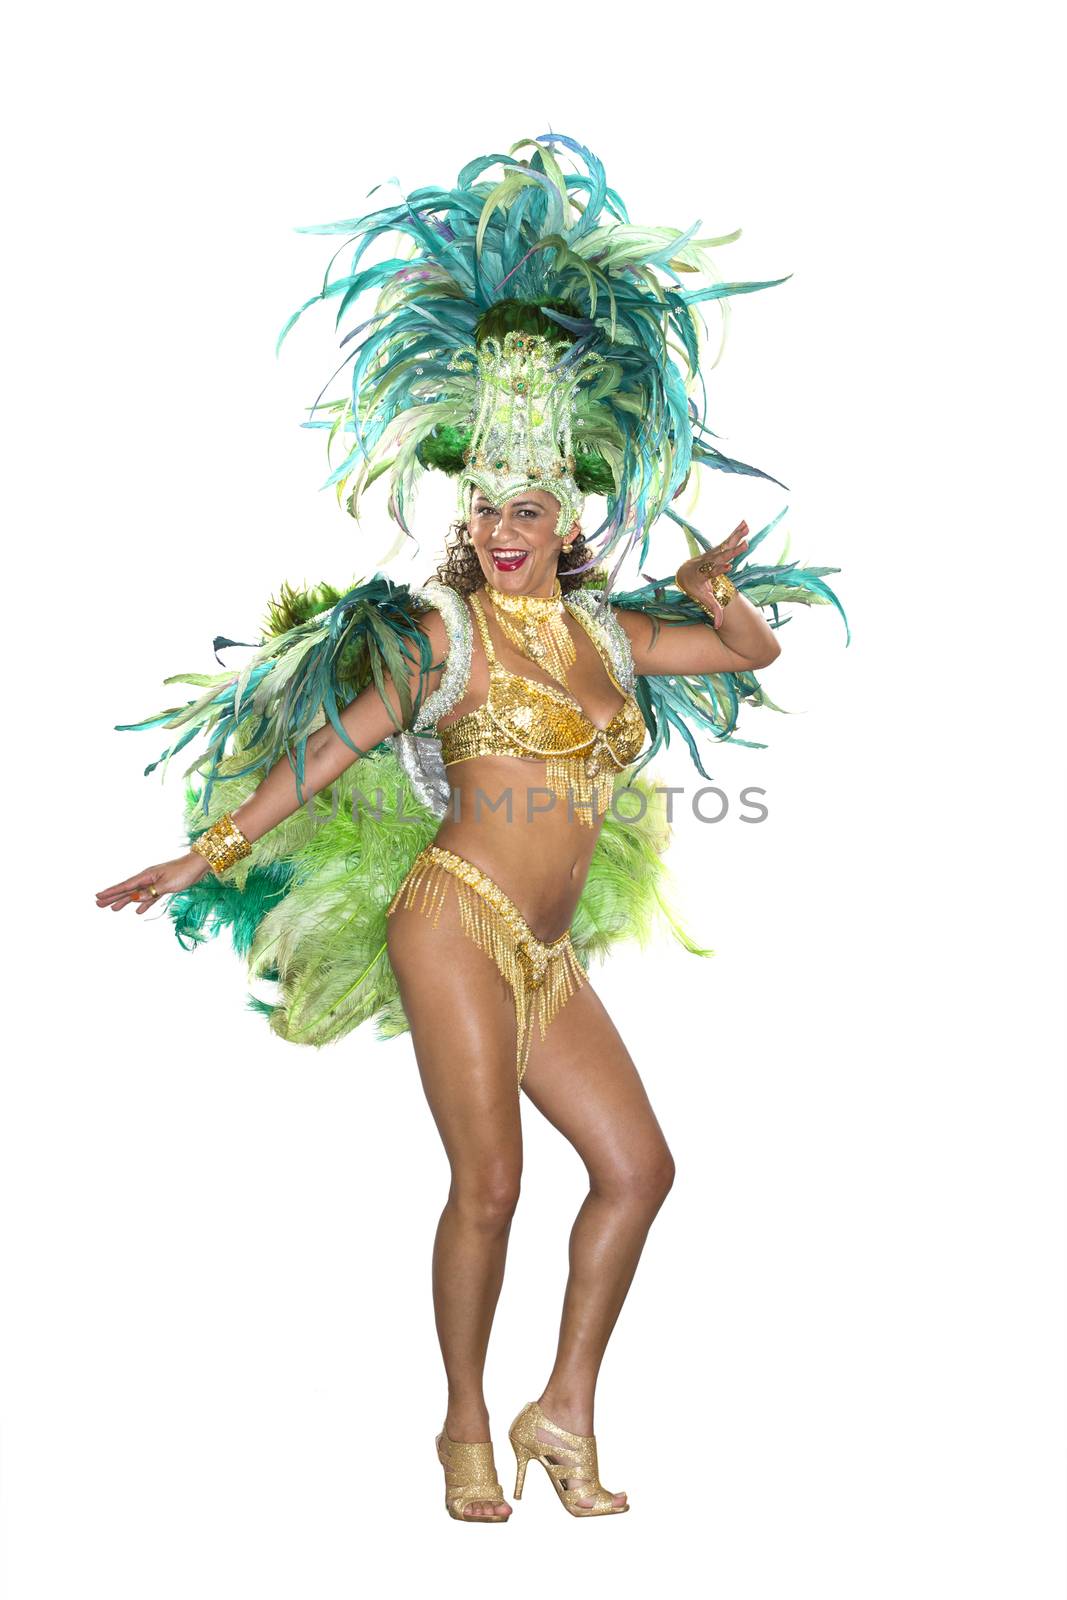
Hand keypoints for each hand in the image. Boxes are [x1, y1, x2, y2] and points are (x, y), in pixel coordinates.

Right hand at [95, 852, 210, 914]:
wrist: (198, 866)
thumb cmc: (183, 873)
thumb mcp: (167, 885)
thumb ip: (151, 892)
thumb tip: (135, 899)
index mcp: (146, 876)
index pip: (125, 886)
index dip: (111, 892)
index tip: (98, 896)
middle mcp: (148, 878)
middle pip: (127, 890)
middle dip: (113, 897)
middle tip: (98, 904)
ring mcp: (155, 882)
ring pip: (136, 894)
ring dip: (125, 902)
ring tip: (113, 909)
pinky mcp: (163, 887)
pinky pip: (149, 897)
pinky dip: (143, 904)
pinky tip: (138, 911)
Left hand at [676, 520, 748, 627]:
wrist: (684, 573)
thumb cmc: (696, 589)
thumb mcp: (703, 600)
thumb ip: (713, 611)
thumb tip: (719, 626)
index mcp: (702, 576)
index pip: (711, 573)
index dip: (719, 570)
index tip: (729, 567)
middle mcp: (706, 562)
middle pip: (720, 556)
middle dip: (732, 551)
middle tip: (744, 545)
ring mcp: (711, 554)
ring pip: (724, 545)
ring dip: (736, 536)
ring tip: (746, 526)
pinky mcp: (716, 549)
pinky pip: (727, 540)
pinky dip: (736, 532)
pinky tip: (745, 524)